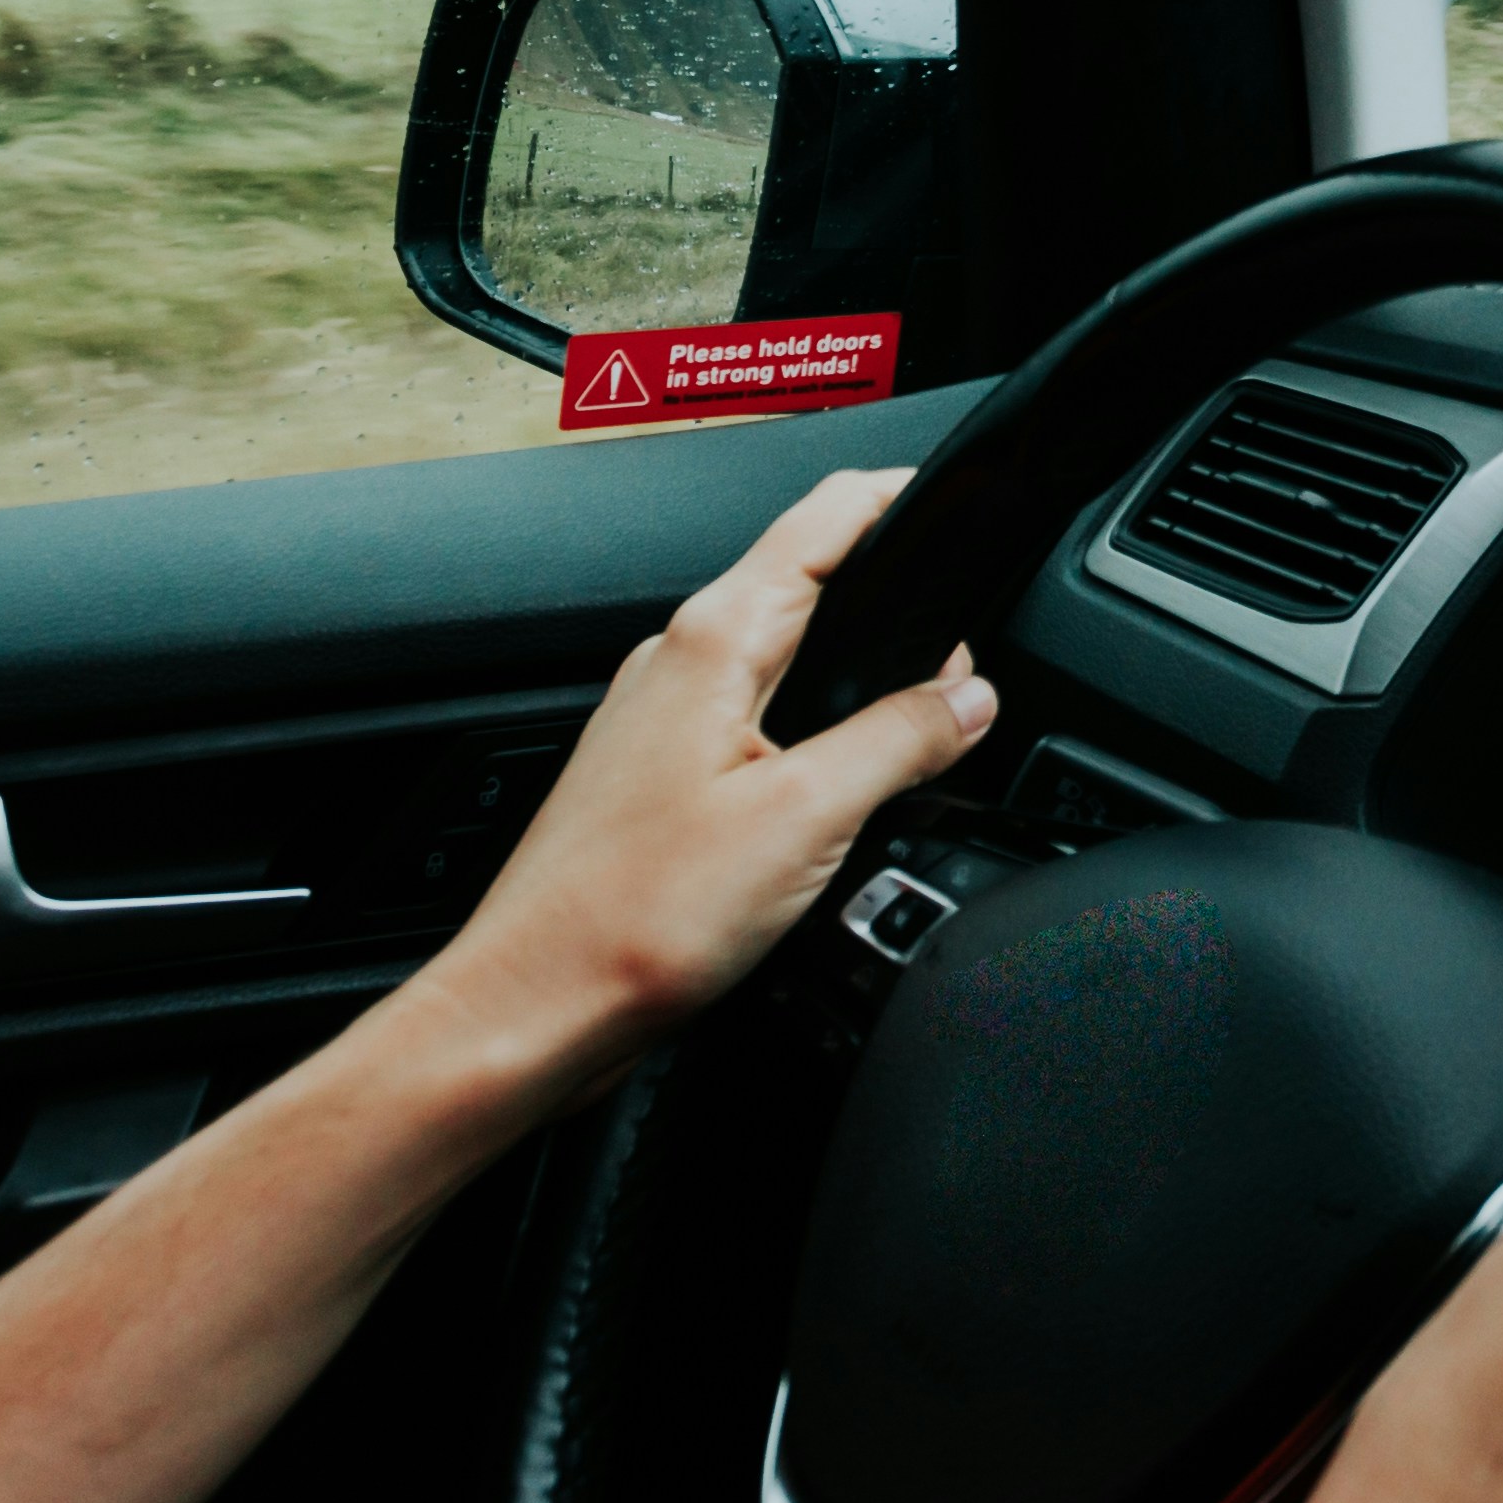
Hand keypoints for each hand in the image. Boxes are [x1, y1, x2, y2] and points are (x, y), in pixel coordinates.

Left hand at [390, 465, 998, 1111]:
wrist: (533, 1008)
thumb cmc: (632, 921)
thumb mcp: (807, 818)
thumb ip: (901, 741)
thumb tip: (968, 696)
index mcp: (714, 642)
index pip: (822, 519)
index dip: (896, 497)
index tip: (953, 495)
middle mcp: (678, 663)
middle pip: (807, 581)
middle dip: (893, 597)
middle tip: (966, 653)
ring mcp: (661, 719)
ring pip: (782, 655)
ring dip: (855, 668)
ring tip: (918, 716)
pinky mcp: (659, 778)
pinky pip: (756, 718)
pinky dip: (813, 727)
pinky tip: (838, 788)